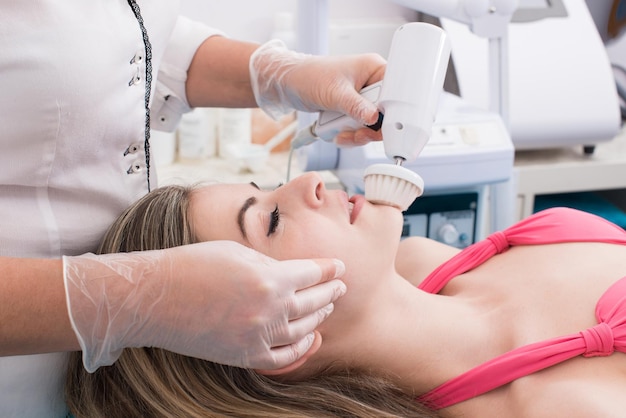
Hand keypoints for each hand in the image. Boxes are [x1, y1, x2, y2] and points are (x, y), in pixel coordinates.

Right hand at [63, 240, 345, 371]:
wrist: (156, 297)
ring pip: (303, 329)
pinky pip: (283, 357)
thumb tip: (292, 272)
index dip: (328, 269)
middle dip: (330, 291)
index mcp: (270, 278)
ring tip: (327, 307)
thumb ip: (270, 263)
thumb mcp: (237, 251)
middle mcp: (270, 309)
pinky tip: (311, 338)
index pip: (313, 273)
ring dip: (319, 317)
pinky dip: (301, 348)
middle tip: (340, 286)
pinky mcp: (244, 355)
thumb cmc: (193, 264)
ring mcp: (258, 336)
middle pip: (314, 301)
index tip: (338, 267)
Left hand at [250, 40, 385, 142]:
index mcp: (373, 69)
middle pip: (384, 113)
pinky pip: (359, 128)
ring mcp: (361, 98)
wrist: (288, 84)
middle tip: (358, 134)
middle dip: (369, 128)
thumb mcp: (336, 93)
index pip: (395, 92)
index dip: (391, 111)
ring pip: (371, 125)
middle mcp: (370, 83)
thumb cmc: (309, 76)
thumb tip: (375, 118)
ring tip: (342, 134)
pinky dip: (349, 135)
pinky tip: (338, 134)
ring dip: (357, 135)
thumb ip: (357, 107)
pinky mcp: (352, 110)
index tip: (382, 125)